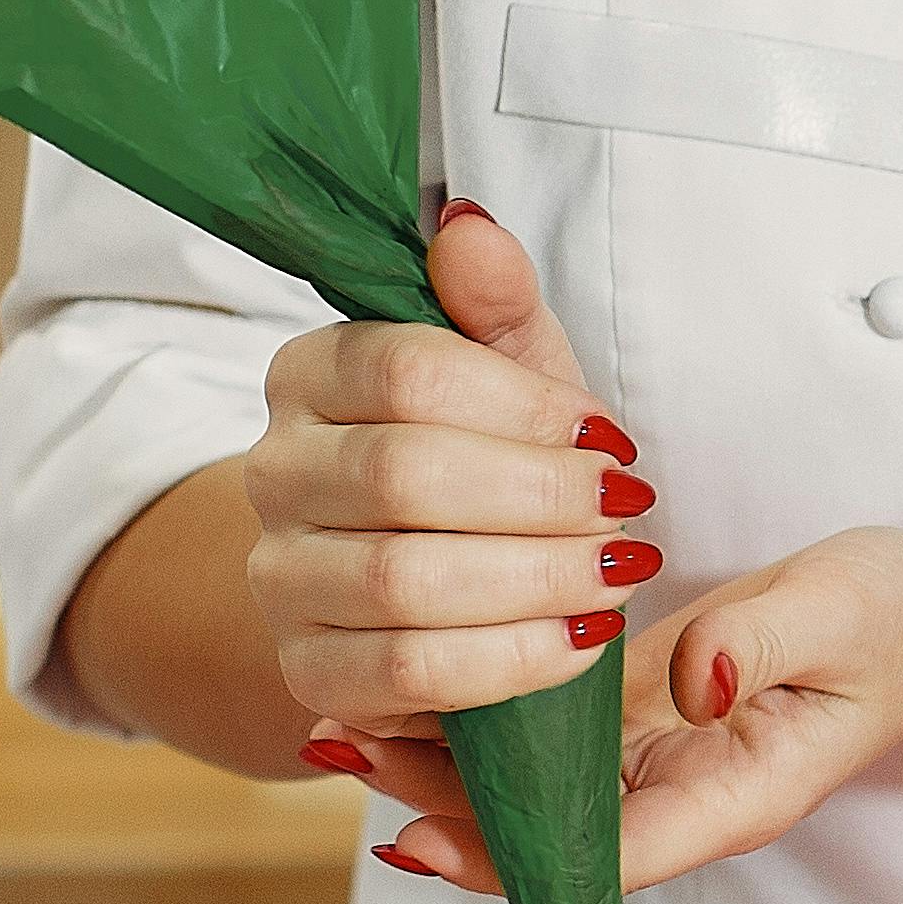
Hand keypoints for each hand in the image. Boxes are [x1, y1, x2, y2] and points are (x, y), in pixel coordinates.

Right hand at [245, 202, 658, 739]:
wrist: (428, 571)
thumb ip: (496, 303)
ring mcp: (280, 577)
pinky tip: (582, 639)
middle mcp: (273, 471)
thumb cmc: (482, 451)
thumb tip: (468, 229)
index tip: (610, 436)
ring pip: (403, 583)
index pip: (405, 373)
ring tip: (618, 573)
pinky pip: (407, 674)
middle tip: (628, 509)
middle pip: (404, 478)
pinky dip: (511, 661)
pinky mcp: (310, 671)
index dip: (522, 408)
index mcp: (310, 374)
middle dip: (541, 497)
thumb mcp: (508, 369)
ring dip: (536, 581)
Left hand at [346, 527, 902, 895]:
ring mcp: (657, 764)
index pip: (604, 858)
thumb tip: (691, 674)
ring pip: (530, 789)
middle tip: (342, 749)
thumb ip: (761, 644)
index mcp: (732, 796)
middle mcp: (680, 795)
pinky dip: (479, 714)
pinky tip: (412, 674)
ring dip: (441, 762)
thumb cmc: (900, 620)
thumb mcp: (842, 614)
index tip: (417, 838)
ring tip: (343, 721)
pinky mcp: (641, 718)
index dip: (508, 856)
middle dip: (440, 804)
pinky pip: (546, 737)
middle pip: (543, 834)